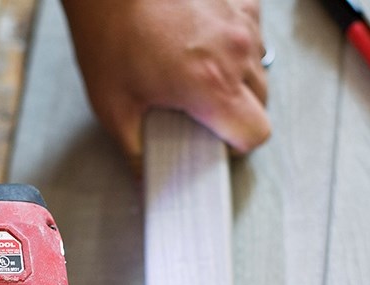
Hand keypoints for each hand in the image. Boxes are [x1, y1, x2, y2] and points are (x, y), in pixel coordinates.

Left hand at [61, 0, 270, 164]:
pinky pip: (253, 33)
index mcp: (210, 84)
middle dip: (236, 112)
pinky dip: (235, 44)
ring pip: (259, 68)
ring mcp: (242, 21)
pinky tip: (203, 42)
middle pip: (262, 103)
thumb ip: (135, 150)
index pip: (256, 133)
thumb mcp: (113, 105)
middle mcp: (235, 51)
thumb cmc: (108, 30)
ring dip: (237, 78)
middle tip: (201, 109)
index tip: (217, 140)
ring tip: (198, 71)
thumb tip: (146, 178)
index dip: (237, 145)